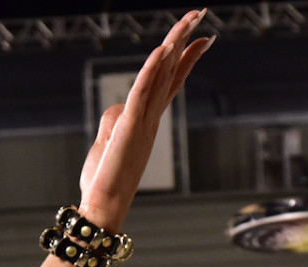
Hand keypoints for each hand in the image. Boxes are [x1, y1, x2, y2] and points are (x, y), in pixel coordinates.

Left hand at [77, 11, 212, 228]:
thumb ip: (115, 121)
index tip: (203, 38)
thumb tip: (118, 107)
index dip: (186, 58)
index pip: (170, 82)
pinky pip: (142, 91)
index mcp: (148, 120)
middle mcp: (151, 117)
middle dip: (186, 40)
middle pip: (171, 70)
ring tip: (190, 20)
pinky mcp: (129, 125)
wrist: (104, 206)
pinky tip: (162, 49)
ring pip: (161, 74)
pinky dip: (151, 69)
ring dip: (175, 43)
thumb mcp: (107, 143)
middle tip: (202, 14)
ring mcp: (143, 120)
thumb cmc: (104, 181)